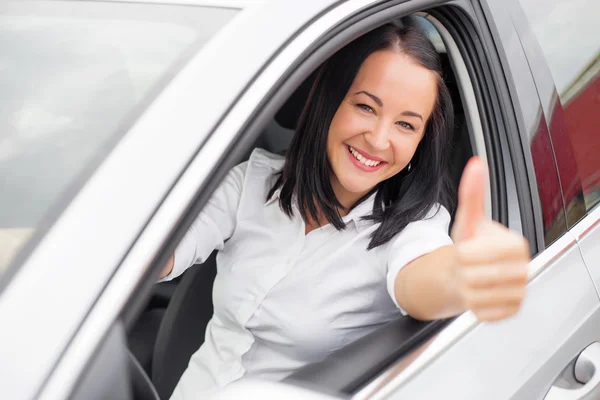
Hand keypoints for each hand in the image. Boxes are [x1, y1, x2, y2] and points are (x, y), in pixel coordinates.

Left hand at [450, 157, 529, 321]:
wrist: (470, 272)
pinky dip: (471, 304)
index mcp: (516, 245)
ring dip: (465, 288)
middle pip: (474, 277)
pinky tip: (477, 293)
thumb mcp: (468, 219)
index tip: (467, 249)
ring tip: (471, 277)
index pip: (474, 255)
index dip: (463, 254)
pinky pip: (480, 311)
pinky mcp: (511, 312)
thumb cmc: (471, 246)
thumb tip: (475, 165)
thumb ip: (471, 193)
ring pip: (475, 296)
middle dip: (462, 271)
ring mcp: (519, 293)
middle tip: (467, 266)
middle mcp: (522, 270)